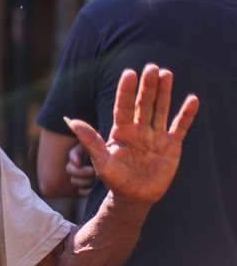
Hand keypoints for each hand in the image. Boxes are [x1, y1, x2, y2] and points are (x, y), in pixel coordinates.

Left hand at [65, 64, 198, 205]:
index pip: (123, 106)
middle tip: (151, 68)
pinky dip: (186, 114)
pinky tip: (192, 99)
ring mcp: (155, 136)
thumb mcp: (101, 161)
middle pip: (143, 103)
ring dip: (164, 92)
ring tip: (166, 73)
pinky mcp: (171, 145)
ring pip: (160, 109)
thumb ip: (90, 141)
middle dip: (147, 86)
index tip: (129, 73)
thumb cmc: (114, 179)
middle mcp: (138, 129)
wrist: (134, 197)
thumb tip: (72, 121)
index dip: (126, 91)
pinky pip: (180, 127)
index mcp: (121, 130)